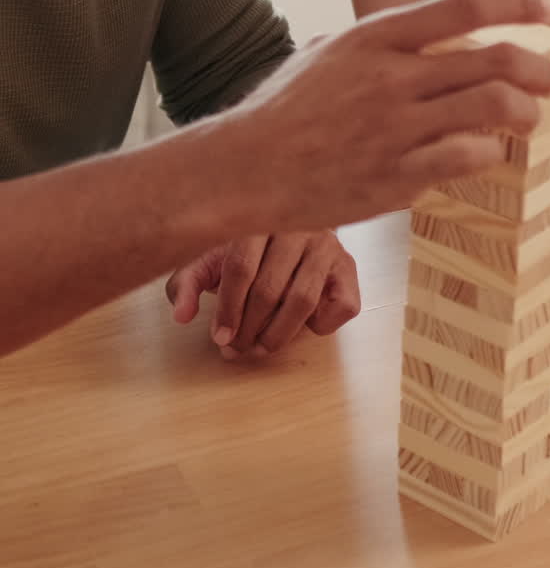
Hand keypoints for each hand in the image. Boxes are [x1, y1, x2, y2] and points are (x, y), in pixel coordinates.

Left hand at [166, 231, 359, 356]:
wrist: (292, 225)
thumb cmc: (244, 248)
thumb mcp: (210, 258)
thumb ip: (189, 283)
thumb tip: (182, 316)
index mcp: (259, 218)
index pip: (241, 267)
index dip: (228, 308)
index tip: (219, 337)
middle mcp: (298, 227)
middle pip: (270, 288)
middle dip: (249, 328)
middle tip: (235, 350)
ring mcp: (327, 246)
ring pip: (303, 300)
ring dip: (278, 335)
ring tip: (259, 348)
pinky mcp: (349, 267)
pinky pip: (341, 306)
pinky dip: (320, 326)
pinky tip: (301, 325)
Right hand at [216, 0, 549, 233]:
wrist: (245, 167)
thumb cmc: (284, 110)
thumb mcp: (327, 52)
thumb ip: (378, 42)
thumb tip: (419, 35)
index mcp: (376, 37)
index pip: (465, 5)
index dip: (518, 2)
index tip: (548, 5)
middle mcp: (393, 76)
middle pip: (496, 58)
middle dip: (539, 68)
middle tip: (548, 78)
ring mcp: (398, 127)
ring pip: (495, 107)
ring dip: (526, 113)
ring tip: (528, 119)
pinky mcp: (398, 175)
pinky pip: (470, 157)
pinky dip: (491, 153)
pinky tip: (487, 154)